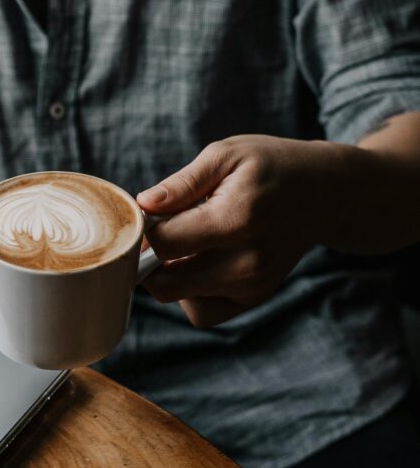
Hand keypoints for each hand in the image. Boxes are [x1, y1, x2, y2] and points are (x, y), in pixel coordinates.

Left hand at [137, 135, 344, 327]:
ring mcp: (253, 285)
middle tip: (163, 231)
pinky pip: (202, 312)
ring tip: (189, 243)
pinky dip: (190, 293)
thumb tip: (143, 204)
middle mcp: (247, 261)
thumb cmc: (270, 167)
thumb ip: (182, 183)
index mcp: (237, 218)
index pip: (164, 243)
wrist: (324, 193)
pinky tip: (200, 263)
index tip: (150, 214)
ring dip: (169, 276)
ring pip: (178, 298)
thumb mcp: (226, 155)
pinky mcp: (254, 298)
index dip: (145, 229)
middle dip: (149, 259)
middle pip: (165, 283)